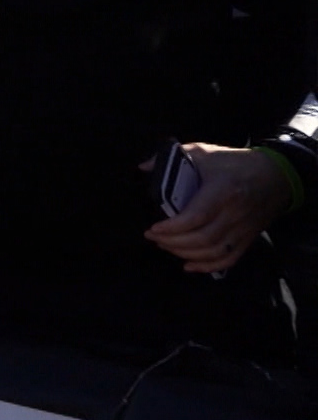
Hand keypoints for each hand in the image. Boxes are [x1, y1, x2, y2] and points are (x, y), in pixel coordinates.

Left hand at [143, 145, 293, 273]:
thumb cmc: (235, 163)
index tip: (153, 228)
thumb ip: (172, 158)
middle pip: (202, 239)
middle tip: (153, 237)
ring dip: (186, 254)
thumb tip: (143, 168)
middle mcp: (234, 213)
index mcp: (222, 190)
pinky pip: (229, 259)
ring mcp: (243, 229)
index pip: (196, 216)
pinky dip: (208, 267)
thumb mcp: (204, 153)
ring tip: (166, 246)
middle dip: (173, 242)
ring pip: (213, 252)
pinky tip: (189, 265)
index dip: (172, 227)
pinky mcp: (248, 238)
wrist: (276, 176)